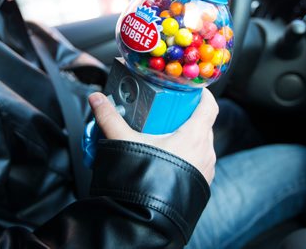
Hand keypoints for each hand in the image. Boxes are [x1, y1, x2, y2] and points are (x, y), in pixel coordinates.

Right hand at [88, 88, 217, 184]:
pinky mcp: (201, 183)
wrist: (148, 217)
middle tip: (170, 112)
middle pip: (203, 124)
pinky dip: (189, 155)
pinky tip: (170, 157)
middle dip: (189, 115)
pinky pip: (199, 162)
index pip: (209, 106)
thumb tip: (97, 99)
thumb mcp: (123, 141)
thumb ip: (109, 118)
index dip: (202, 94)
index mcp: (194, 136)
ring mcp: (206, 169)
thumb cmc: (144, 178)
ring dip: (189, 137)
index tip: (193, 89)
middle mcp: (206, 151)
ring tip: (167, 135)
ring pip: (202, 144)